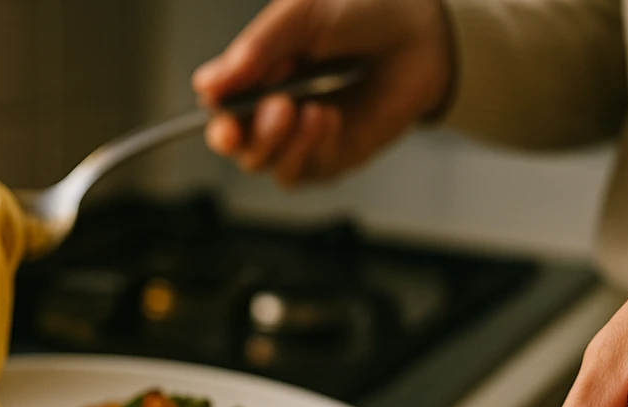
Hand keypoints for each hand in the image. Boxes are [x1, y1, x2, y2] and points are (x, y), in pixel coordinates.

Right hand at [192, 0, 453, 185]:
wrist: (423, 30)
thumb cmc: (362, 12)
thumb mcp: (301, 15)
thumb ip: (255, 50)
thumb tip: (205, 84)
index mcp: (258, 75)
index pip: (220, 110)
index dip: (217, 118)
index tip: (224, 114)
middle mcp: (274, 110)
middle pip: (239, 146)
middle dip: (249, 135)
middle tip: (275, 108)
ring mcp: (303, 138)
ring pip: (267, 165)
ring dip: (281, 143)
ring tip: (310, 108)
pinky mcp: (332, 156)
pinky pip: (307, 170)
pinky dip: (312, 148)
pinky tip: (328, 118)